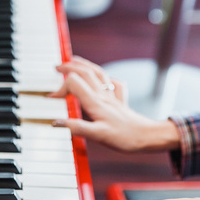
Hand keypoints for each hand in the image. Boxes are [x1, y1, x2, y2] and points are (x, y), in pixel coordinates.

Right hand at [49, 56, 179, 151]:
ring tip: (73, 61)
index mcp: (95, 102)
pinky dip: (104, 77)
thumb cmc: (124, 137)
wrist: (147, 137)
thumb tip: (56, 122)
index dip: (59, 88)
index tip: (51, 98)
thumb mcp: (97, 136)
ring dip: (83, 65)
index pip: (73, 83)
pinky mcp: (120, 100)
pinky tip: (102, 79)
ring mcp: (112, 96)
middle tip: (56, 67)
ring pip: (97, 72)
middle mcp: (103, 96)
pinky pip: (112, 83)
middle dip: (68, 67)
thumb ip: (76, 127)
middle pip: (84, 72)